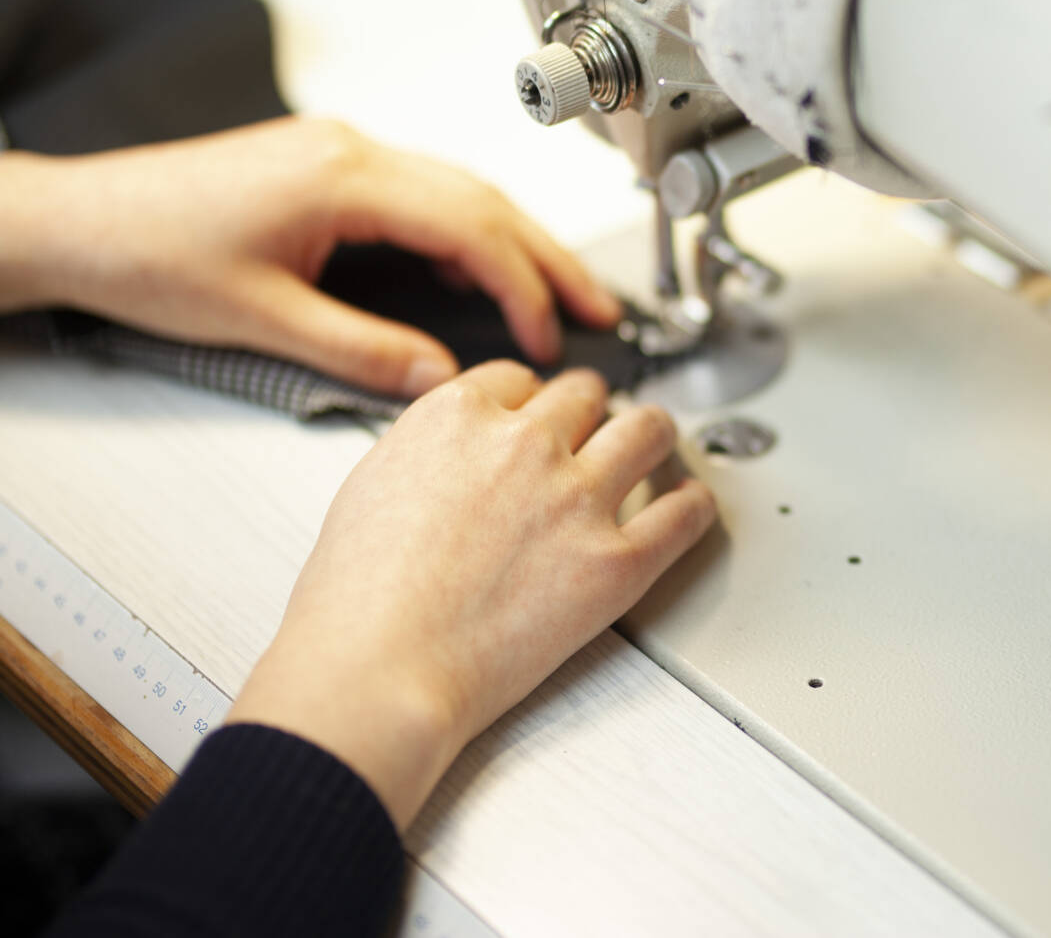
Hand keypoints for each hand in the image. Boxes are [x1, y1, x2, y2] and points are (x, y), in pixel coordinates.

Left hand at [0, 117, 619, 394]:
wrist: (75, 220)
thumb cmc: (144, 254)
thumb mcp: (260, 321)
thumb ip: (361, 351)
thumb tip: (439, 379)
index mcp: (342, 177)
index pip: (470, 227)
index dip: (523, 286)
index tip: (548, 337)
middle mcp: (350, 151)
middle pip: (484, 200)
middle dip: (549, 259)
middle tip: (599, 311)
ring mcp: (341, 153)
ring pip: (462, 192)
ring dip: (517, 245)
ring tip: (561, 296)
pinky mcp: (327, 166)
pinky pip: (426, 194)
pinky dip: (470, 234)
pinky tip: (483, 274)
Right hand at [227, 362, 716, 826]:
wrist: (379, 670)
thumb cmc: (357, 601)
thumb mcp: (370, 485)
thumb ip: (428, 453)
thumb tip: (453, 454)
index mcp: (458, 416)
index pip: (519, 379)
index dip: (531, 402)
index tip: (538, 418)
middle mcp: (526, 444)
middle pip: (586, 395)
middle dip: (589, 412)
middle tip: (595, 432)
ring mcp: (578, 499)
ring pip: (648, 430)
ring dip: (652, 435)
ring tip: (657, 448)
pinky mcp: (617, 561)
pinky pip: (682, 515)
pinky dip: (692, 505)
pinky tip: (690, 504)